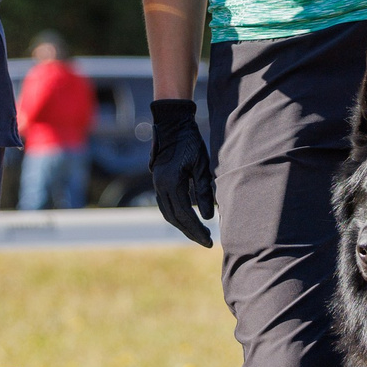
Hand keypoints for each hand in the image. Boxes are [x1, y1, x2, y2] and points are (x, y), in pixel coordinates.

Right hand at [149, 99, 214, 247]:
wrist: (172, 124)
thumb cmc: (190, 142)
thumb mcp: (201, 165)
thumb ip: (203, 191)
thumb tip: (208, 216)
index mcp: (171, 183)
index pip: (185, 215)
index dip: (197, 230)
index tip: (210, 241)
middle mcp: (160, 186)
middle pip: (174, 218)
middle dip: (190, 232)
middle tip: (207, 242)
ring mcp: (157, 184)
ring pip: (168, 213)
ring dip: (182, 226)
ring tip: (198, 233)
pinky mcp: (158, 181)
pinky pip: (165, 205)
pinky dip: (176, 215)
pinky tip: (188, 219)